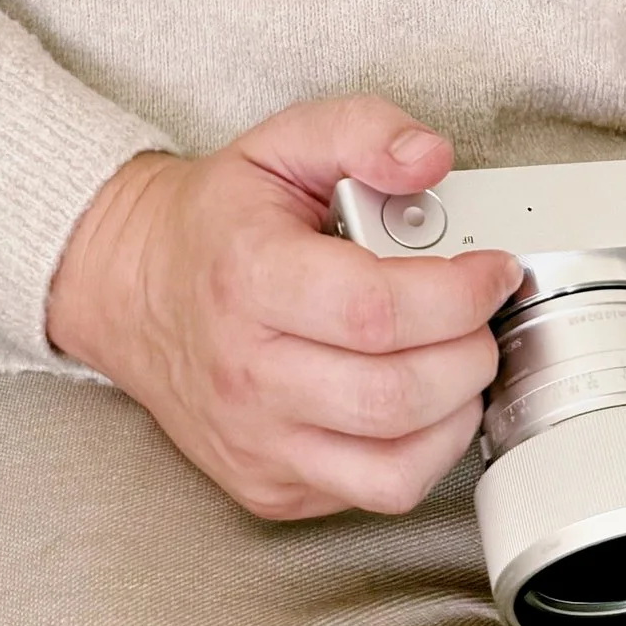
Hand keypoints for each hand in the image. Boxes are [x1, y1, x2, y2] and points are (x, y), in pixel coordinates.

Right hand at [44, 97, 523, 520]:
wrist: (133, 286)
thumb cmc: (216, 221)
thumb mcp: (283, 143)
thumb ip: (363, 131)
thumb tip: (429, 156)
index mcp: (249, 278)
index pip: (377, 310)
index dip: (459, 294)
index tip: (492, 271)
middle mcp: (245, 373)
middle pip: (395, 395)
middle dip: (471, 354)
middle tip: (481, 317)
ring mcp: (256, 442)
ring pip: (393, 466)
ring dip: (457, 412)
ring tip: (456, 359)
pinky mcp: (269, 489)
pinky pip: (374, 494)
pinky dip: (421, 453)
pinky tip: (419, 402)